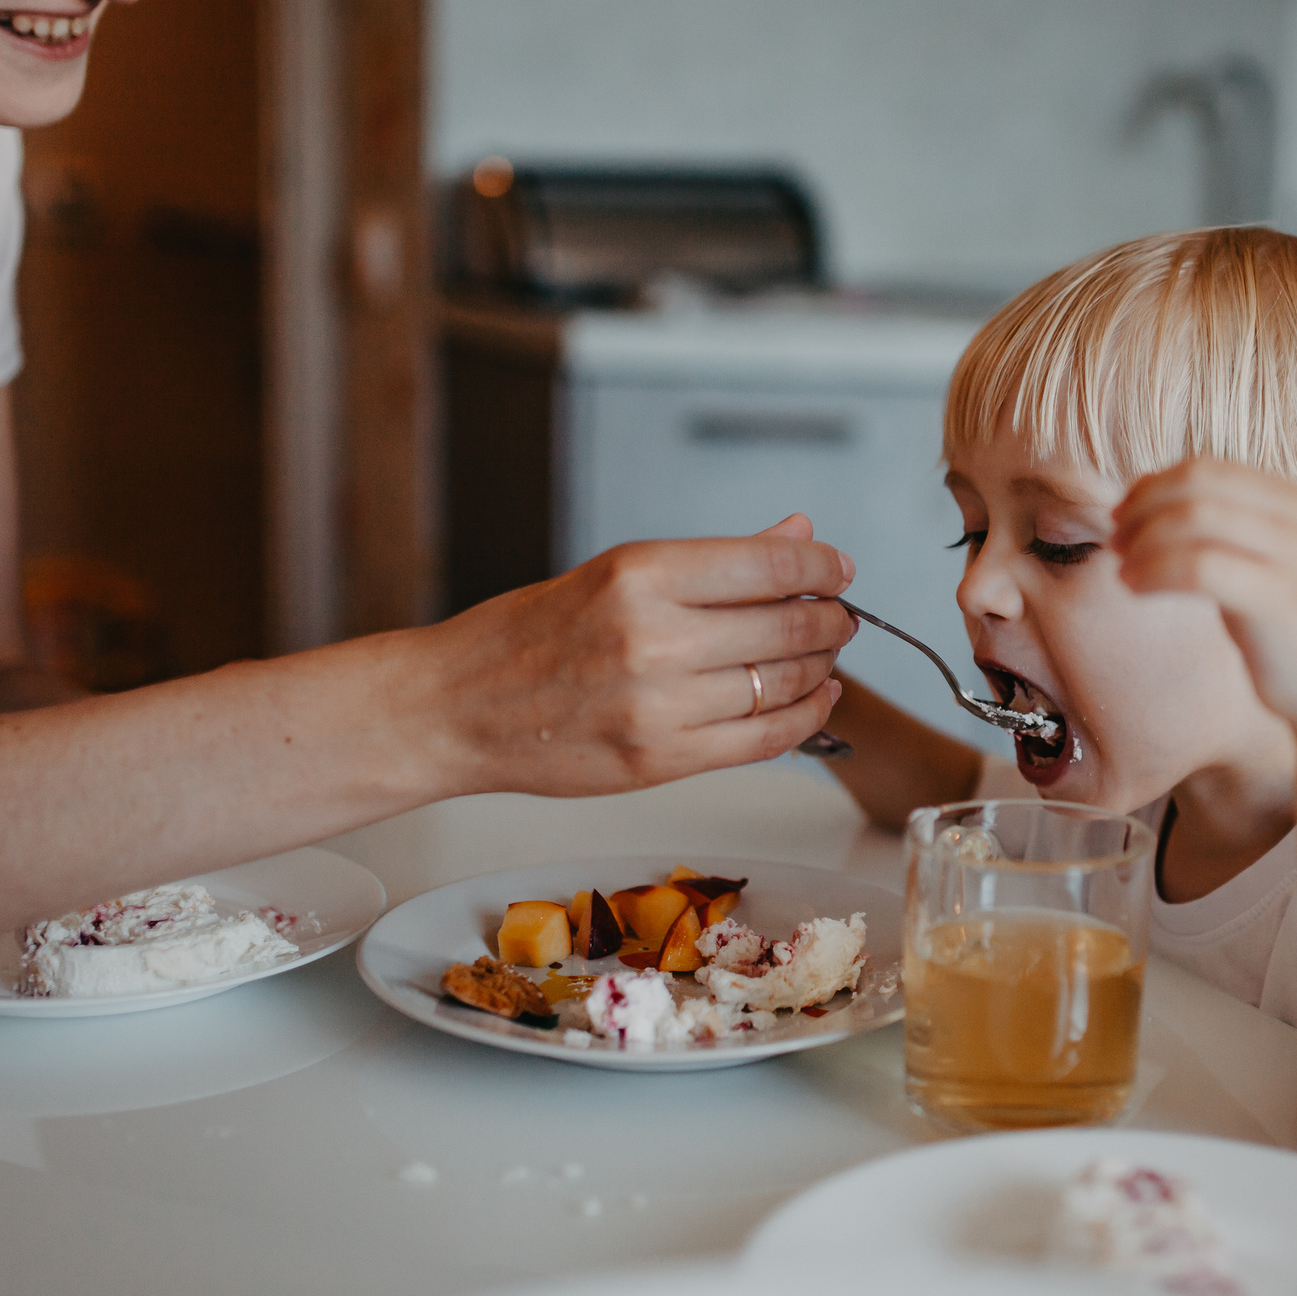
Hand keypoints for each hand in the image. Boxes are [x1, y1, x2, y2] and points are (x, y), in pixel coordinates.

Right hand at [428, 515, 857, 795]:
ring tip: (826, 656)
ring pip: (783, 685)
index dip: (821, 564)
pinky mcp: (660, 762)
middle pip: (786, 625)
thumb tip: (796, 533)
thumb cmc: (527, 637)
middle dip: (830, 618)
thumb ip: (715, 561)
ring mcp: (658, 707)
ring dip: (822, 669)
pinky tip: (816, 700)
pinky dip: (805, 719)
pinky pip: (763, 741)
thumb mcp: (614, 574)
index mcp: (639, 575)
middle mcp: (652, 639)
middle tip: (839, 614)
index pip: (767, 562)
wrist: (458, 709)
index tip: (838, 568)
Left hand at [1110, 460, 1296, 732]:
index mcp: (1289, 499)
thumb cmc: (1278, 626)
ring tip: (1123, 571)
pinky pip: (1198, 568)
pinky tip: (1136, 589)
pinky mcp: (1277, 597)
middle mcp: (1295, 517)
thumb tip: (1140, 495)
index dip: (1152, 487)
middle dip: (1143, 511)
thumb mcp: (1252, 560)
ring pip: (1193, 522)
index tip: (1121, 516)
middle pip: (1195, 487)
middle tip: (1116, 543)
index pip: (1204, 469)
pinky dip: (1155, 573)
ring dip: (1144, 544)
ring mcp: (1291, 555)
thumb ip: (1213, 526)